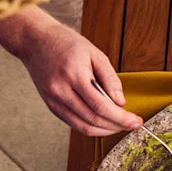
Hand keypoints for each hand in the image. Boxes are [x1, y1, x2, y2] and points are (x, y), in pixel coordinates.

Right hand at [19, 16, 141, 135]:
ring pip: (84, 127)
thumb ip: (110, 78)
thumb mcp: (94, 53)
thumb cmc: (65, 43)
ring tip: (121, 125)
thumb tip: (121, 102)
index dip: (121, 118)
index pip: (101, 107)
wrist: (34, 40)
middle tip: (133, 124)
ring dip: (106, 130)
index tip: (137, 121)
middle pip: (93, 120)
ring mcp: (53, 100)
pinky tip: (105, 123)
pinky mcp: (51, 106)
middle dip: (118, 126)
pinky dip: (92, 127)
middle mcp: (60, 91)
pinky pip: (75, 124)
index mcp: (73, 75)